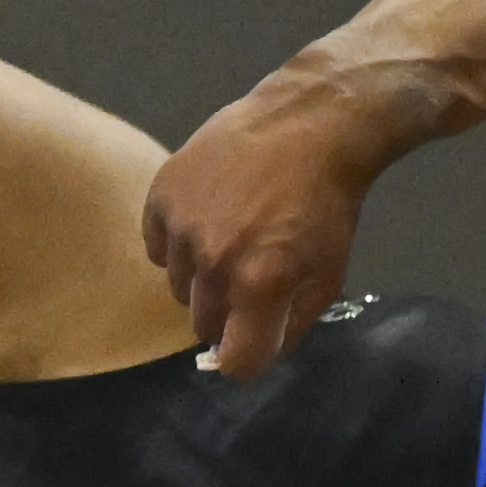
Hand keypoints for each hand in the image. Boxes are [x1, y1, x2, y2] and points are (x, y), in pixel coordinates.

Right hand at [140, 75, 380, 377]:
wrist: (307, 124)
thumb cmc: (326, 204)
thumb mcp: (327, 275)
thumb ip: (290, 326)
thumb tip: (254, 355)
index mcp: (260, 285)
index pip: (235, 362)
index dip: (246, 356)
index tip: (253, 338)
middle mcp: (214, 261)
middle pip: (203, 325)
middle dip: (227, 313)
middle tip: (249, 277)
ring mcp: (183, 226)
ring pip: (179, 288)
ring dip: (202, 278)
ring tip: (230, 239)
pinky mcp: (162, 195)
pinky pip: (158, 249)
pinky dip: (177, 245)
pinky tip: (205, 219)